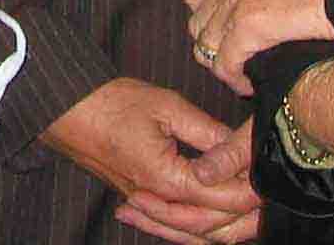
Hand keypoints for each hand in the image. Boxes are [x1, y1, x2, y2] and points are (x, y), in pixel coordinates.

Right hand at [42, 78, 259, 243]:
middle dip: (245, 214)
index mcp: (168, 180)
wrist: (63, 106)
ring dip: (224, 225)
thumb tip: (240, 147)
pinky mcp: (137, 198)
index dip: (251, 187)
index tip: (270, 173)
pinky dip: (193, 230)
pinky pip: (174, 227)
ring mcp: (146, 204)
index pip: (224, 197)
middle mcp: (159, 201)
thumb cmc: (109, 101)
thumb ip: (207, 132)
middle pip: (214, 226)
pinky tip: (204, 224)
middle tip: (267, 194)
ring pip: (195, 234)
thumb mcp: (165, 106)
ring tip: (249, 211)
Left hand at [183, 0, 333, 95]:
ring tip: (242, 77)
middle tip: (235, 62)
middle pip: (198, 22)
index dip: (207, 19)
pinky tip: (250, 86)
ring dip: (222, 66)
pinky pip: (226, 60)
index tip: (224, 36)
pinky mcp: (251, 24)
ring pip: (207, 44)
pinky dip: (233, 78)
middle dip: (214, 46)